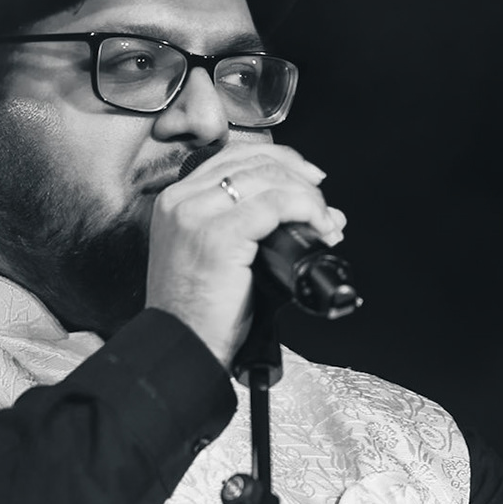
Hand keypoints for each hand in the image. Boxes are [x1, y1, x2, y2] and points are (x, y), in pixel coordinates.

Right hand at [145, 143, 345, 367]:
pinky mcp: (217, 235)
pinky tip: (318, 228)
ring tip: (325, 223)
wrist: (182, 347)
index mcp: (177, 201)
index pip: (234, 156)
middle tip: (323, 204)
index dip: (280, 160)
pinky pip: (274, 205)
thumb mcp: (219, 257)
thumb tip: (314, 211)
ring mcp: (196, 215)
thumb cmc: (200, 314)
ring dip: (307, 197)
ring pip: (267, 179)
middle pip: (253, 161)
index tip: (308, 177)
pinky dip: (305, 210)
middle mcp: (181, 201)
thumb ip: (256, 227)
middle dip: (299, 178)